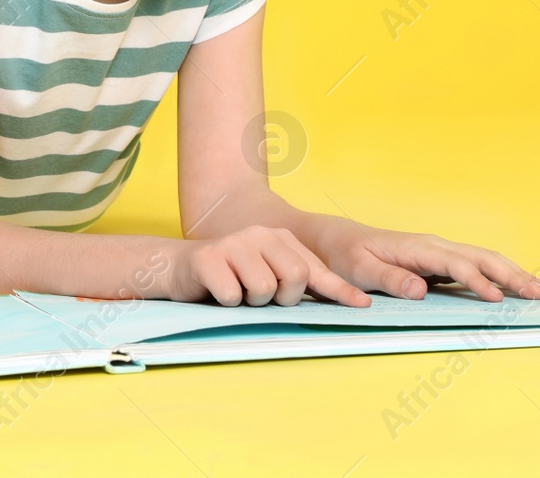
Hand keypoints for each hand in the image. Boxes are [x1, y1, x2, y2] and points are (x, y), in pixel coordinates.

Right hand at [166, 226, 371, 306]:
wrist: (177, 268)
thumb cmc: (230, 278)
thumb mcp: (268, 276)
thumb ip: (301, 283)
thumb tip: (350, 299)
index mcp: (279, 238)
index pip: (315, 269)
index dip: (338, 290)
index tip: (361, 305)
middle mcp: (259, 235)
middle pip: (294, 277)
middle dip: (282, 298)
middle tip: (261, 298)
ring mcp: (234, 243)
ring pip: (263, 289)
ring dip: (251, 302)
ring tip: (238, 292)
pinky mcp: (208, 257)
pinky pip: (232, 295)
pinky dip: (227, 303)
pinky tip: (216, 291)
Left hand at [316, 221, 539, 302]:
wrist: (335, 239)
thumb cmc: (346, 255)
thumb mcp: (360, 268)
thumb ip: (389, 279)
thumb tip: (421, 289)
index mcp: (418, 248)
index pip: (455, 264)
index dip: (477, 281)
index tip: (496, 299)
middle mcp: (433, 246)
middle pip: (481, 256)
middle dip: (512, 274)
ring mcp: (438, 252)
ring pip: (483, 258)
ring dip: (513, 272)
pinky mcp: (438, 261)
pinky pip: (475, 265)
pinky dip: (499, 274)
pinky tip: (515, 287)